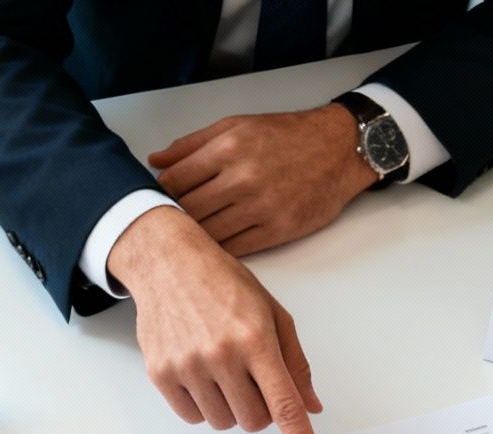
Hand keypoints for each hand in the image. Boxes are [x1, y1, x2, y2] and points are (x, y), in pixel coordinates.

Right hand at [108, 206, 325, 433]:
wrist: (168, 263)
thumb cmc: (224, 285)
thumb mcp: (273, 314)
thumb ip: (295, 364)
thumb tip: (311, 408)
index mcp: (255, 340)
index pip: (285, 406)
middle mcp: (221, 355)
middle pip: (254, 421)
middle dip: (260, 409)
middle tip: (251, 377)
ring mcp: (187, 366)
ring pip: (223, 422)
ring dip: (230, 407)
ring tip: (222, 369)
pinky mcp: (161, 374)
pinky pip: (193, 417)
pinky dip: (203, 405)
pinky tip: (200, 372)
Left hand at [150, 106, 377, 257]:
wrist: (338, 149)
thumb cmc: (288, 136)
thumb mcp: (236, 126)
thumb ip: (192, 144)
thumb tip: (156, 161)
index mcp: (228, 148)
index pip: (174, 181)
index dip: (159, 193)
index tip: (155, 199)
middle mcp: (242, 178)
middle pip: (188, 210)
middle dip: (173, 218)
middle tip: (167, 222)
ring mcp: (261, 207)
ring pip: (209, 232)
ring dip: (195, 236)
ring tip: (189, 234)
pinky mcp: (277, 229)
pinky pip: (235, 248)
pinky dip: (220, 249)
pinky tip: (214, 243)